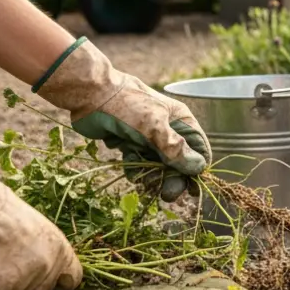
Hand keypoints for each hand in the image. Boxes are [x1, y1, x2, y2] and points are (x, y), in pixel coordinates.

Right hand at [0, 140, 83, 289]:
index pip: (71, 280)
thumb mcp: (36, 226)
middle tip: (2, 266)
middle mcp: (44, 272)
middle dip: (23, 286)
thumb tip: (44, 262)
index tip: (48, 282)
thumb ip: (45, 249)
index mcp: (59, 253)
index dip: (58, 282)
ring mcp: (17, 286)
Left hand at [33, 38, 210, 201]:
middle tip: (167, 195)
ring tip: (143, 179)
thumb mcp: (154, 126)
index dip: (197, 169)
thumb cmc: (126, 105)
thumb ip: (176, 148)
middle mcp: (168, 129)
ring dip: (151, 174)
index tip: (191, 189)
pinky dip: (134, 167)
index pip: (199, 149)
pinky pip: (139, 162)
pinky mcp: (131, 141)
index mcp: (181, 121)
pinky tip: (127, 161)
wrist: (90, 94)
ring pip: (158, 164)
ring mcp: (149, 136)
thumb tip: (197, 167)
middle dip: (172, 177)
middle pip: (178, 161)